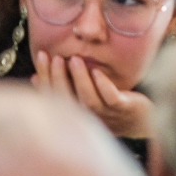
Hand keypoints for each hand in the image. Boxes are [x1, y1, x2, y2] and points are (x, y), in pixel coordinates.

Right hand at [31, 51, 153, 138]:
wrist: (141, 121)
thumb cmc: (107, 106)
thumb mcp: (82, 96)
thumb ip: (62, 89)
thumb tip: (35, 78)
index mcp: (74, 113)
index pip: (53, 96)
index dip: (46, 76)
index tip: (42, 55)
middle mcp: (86, 116)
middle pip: (67, 98)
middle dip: (57, 77)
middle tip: (54, 57)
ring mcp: (105, 113)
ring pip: (88, 98)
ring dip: (79, 79)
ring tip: (74, 60)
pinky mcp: (123, 108)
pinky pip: (112, 98)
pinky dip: (103, 85)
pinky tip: (98, 72)